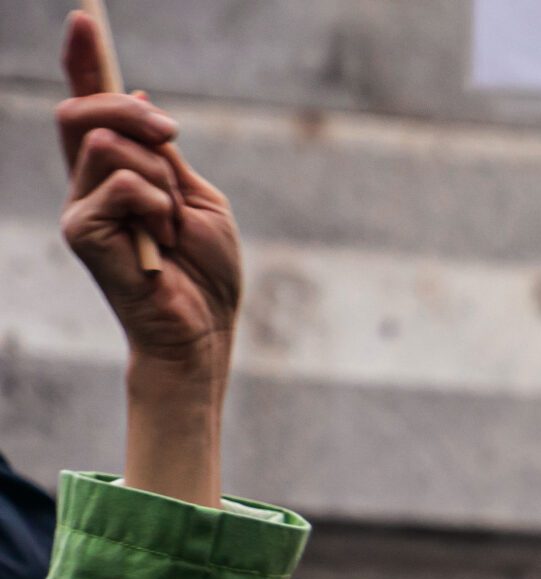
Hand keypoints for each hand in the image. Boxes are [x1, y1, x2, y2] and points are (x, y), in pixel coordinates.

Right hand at [57, 12, 239, 385]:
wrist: (205, 330)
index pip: (89, 105)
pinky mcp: (79, 232)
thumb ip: (165, 155)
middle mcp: (86, 183)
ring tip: (171, 225)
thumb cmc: (207, 273)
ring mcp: (78, 207)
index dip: (84, 61)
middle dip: (134, 111)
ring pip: (109, 145)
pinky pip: (123, 185)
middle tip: (175, 137)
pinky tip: (161, 242)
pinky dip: (157, 207)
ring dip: (160, 177)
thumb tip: (142, 97)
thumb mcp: (198, 199)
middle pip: (84, 110)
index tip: (83, 18)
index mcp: (116, 171)